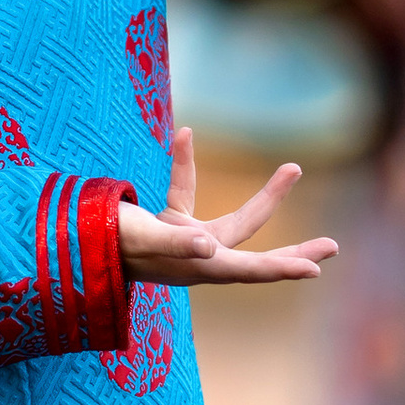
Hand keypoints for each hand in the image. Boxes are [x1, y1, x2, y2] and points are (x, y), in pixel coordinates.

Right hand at [118, 129, 338, 284]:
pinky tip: (184, 134)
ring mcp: (186, 242)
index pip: (248, 269)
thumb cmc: (107, 244)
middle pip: (257, 255)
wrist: (71, 243)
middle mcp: (199, 258)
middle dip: (294, 252)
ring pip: (236, 223)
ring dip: (266, 198)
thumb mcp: (143, 239)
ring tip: (294, 169)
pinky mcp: (168, 224)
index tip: (315, 269)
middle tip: (333, 247)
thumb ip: (176, 242)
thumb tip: (207, 246)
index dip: (282, 269)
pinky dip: (183, 164)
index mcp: (198, 267)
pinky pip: (184, 190)